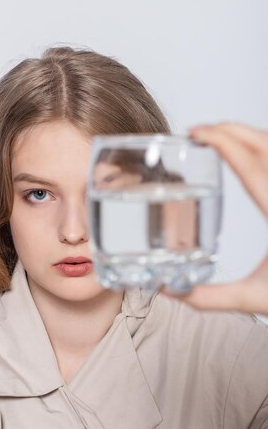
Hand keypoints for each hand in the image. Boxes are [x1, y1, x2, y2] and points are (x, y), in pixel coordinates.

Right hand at [162, 122, 267, 314]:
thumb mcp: (254, 298)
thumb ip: (209, 297)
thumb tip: (170, 290)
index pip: (250, 167)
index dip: (222, 142)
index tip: (197, 133)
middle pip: (266, 144)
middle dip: (232, 129)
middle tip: (201, 130)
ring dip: (248, 135)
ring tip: (220, 138)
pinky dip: (263, 149)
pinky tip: (249, 156)